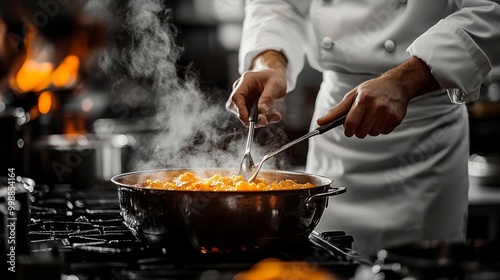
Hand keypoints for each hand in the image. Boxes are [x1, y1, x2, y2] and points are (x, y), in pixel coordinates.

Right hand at [226, 50, 287, 126]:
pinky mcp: (250, 107)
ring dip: (259, 120)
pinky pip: (254, 117)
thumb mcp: (275, 84)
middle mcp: (242, 91)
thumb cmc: (273, 77)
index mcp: (246, 81)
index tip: (248, 120)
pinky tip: (275, 115)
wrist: (275, 76)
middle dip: (248, 118)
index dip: (240, 110)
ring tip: (274, 116)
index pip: (236, 97)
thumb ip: (268, 97)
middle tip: (264, 120)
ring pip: (245, 115)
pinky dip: (265, 119)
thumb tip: (262, 110)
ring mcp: (245, 100)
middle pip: (236, 108)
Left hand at [317, 57, 440, 137]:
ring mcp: (388, 113)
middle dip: (358, 129)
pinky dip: (380, 128)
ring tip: (372, 116)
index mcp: (363, 100)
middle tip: (361, 120)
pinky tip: (381, 117)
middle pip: (361, 132)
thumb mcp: (353, 95)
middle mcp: (376, 107)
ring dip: (369, 128)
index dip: (347, 130)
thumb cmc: (371, 90)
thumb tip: (320, 122)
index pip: (350, 124)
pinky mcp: (396, 119)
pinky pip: (383, 132)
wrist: (397, 84)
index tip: (347, 129)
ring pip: (372, 134)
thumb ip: (337, 110)